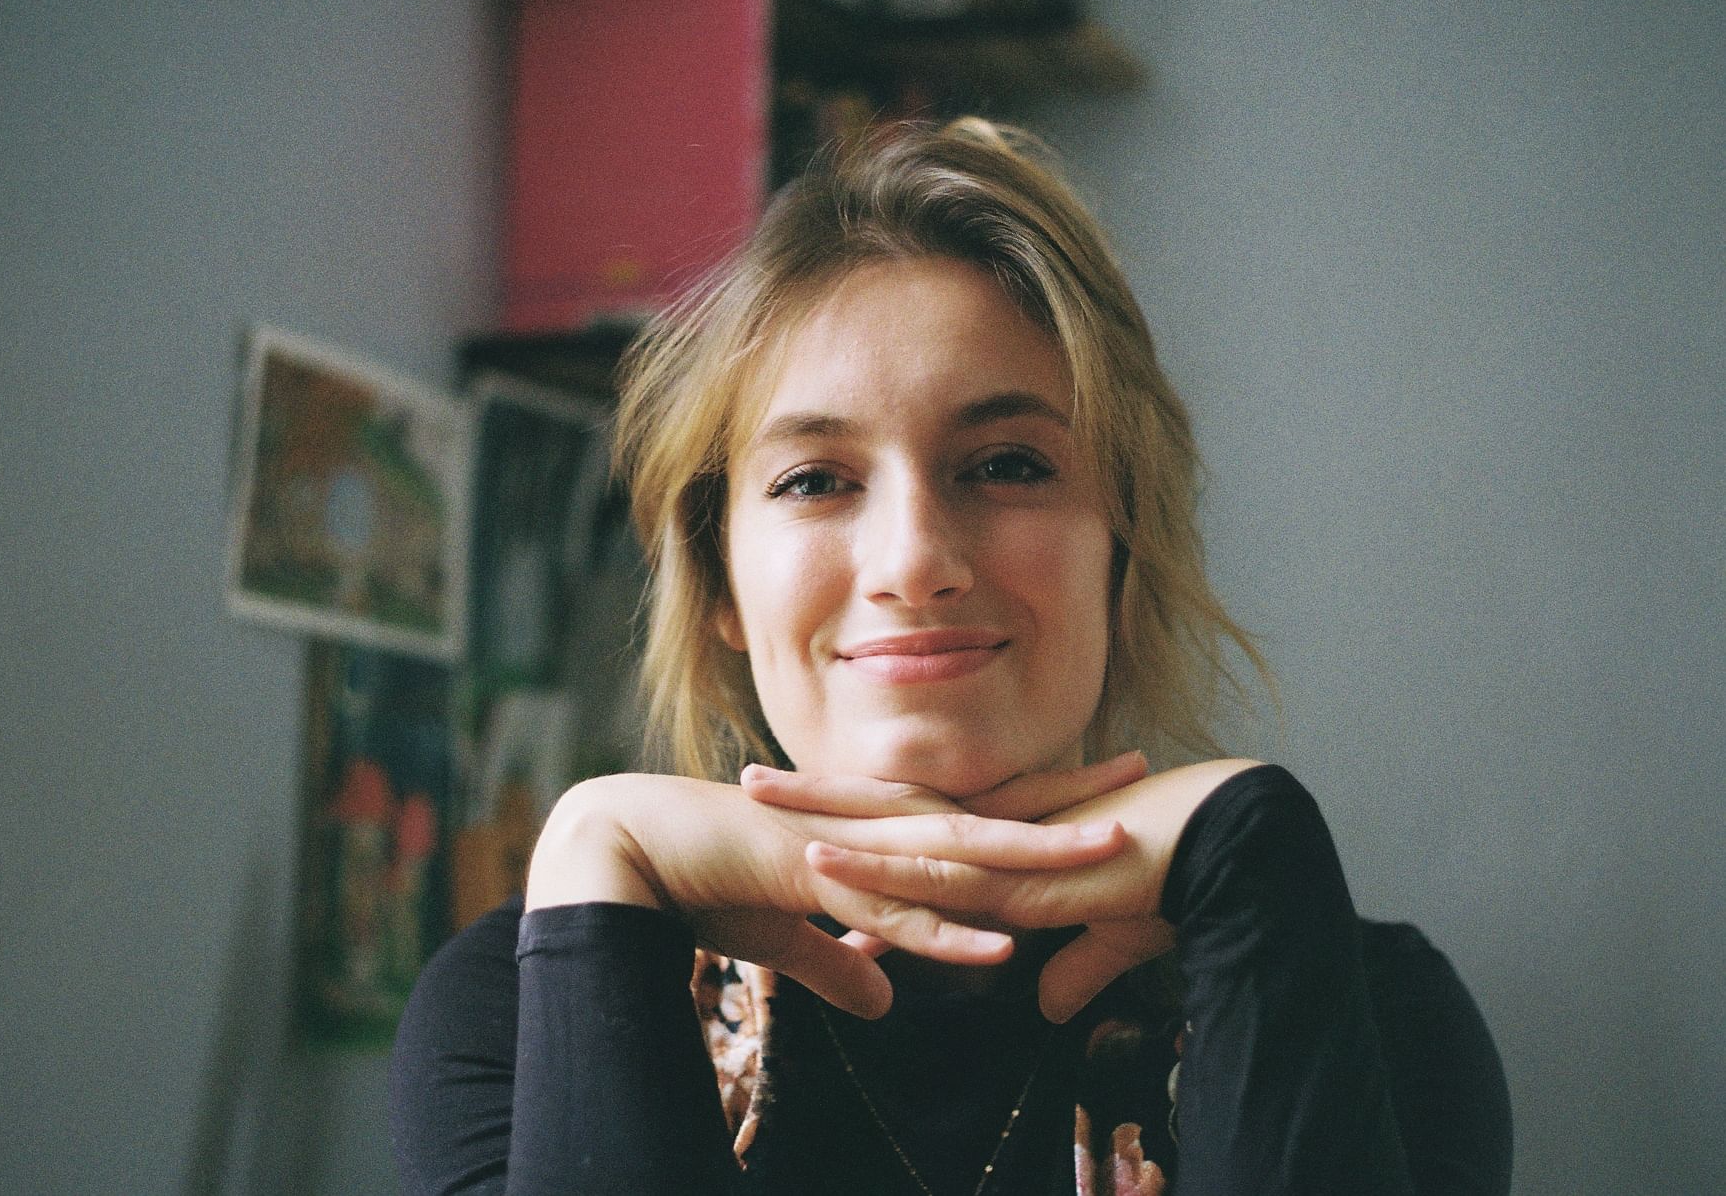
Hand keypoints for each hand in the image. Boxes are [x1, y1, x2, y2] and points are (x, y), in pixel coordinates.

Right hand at [525, 772, 1127, 1016]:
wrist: (632, 847)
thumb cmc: (707, 876)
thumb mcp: (791, 928)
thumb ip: (841, 962)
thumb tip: (883, 1000)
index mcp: (875, 829)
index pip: (976, 810)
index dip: (1043, 799)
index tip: (1105, 785)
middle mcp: (875, 829)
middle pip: (990, 816)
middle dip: (1068, 802)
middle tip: (1145, 777)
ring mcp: (852, 854)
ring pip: (959, 858)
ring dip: (1034, 860)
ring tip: (1105, 855)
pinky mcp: (817, 887)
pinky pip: (894, 919)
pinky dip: (948, 937)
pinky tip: (998, 951)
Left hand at [793, 758, 1262, 1021]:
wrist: (1227, 844)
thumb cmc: (1177, 878)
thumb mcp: (1112, 933)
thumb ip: (1074, 966)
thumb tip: (1049, 1004)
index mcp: (1006, 839)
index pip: (920, 823)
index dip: (864, 816)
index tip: (811, 810)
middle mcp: (990, 834)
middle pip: (885, 808)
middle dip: (816, 797)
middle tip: (751, 780)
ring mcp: (995, 852)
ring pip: (890, 830)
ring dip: (819, 816)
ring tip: (755, 798)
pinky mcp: (1010, 881)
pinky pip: (928, 878)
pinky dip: (871, 873)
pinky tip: (820, 865)